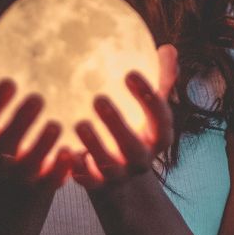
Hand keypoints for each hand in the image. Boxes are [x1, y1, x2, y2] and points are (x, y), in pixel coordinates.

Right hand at [0, 49, 74, 190]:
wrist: (15, 182)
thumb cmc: (3, 132)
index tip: (10, 82)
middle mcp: (1, 157)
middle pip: (6, 143)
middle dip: (20, 122)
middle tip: (37, 98)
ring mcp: (22, 173)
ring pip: (30, 164)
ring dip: (42, 146)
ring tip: (55, 125)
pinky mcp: (44, 185)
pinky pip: (52, 181)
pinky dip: (61, 170)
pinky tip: (73, 152)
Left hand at [71, 44, 178, 189]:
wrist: (122, 177)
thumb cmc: (135, 128)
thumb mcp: (150, 108)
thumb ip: (160, 80)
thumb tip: (168, 48)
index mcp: (158, 136)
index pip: (160, 119)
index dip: (148, 98)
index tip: (130, 73)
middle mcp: (141, 158)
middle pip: (134, 146)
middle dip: (117, 124)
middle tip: (98, 98)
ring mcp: (120, 174)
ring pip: (108, 165)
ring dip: (94, 145)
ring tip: (79, 123)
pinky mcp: (97, 185)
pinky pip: (87, 180)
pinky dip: (77, 168)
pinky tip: (65, 151)